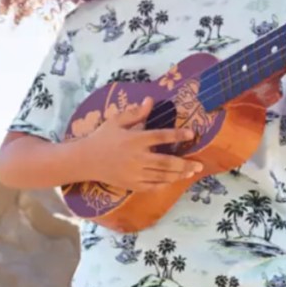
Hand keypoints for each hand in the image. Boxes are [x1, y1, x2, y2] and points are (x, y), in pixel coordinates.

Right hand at [75, 97, 201, 191]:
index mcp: (134, 140)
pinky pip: (153, 186)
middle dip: (185, 164)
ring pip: (162, 175)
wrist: (86, 160)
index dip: (177, 135)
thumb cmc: (102, 138)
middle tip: (199, 165)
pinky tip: (174, 180)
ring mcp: (135, 173)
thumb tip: (151, 100)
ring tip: (192, 172)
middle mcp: (137, 157)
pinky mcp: (132, 184)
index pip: (160, 136)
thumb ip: (135, 112)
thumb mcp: (116, 121)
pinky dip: (165, 184)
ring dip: (179, 174)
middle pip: (166, 162)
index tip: (191, 134)